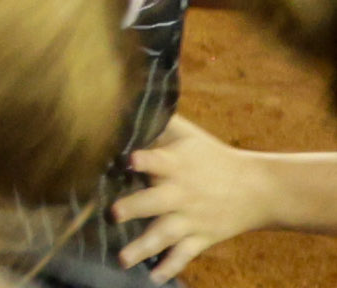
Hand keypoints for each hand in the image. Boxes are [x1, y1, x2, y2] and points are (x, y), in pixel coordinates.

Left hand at [115, 117, 278, 280]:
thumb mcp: (187, 135)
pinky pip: (184, 254)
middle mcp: (182, 193)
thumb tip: (123, 100)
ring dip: (143, 247)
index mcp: (176, 165)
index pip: (158, 160)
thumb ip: (157, 122)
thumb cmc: (211, 156)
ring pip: (165, 234)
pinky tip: (153, 277)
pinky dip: (170, 266)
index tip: (128, 159)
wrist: (256, 188)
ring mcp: (192, 218)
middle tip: (114, 214)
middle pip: (156, 201)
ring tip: (122, 259)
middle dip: (135, 207)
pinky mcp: (201, 237)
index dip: (144, 160)